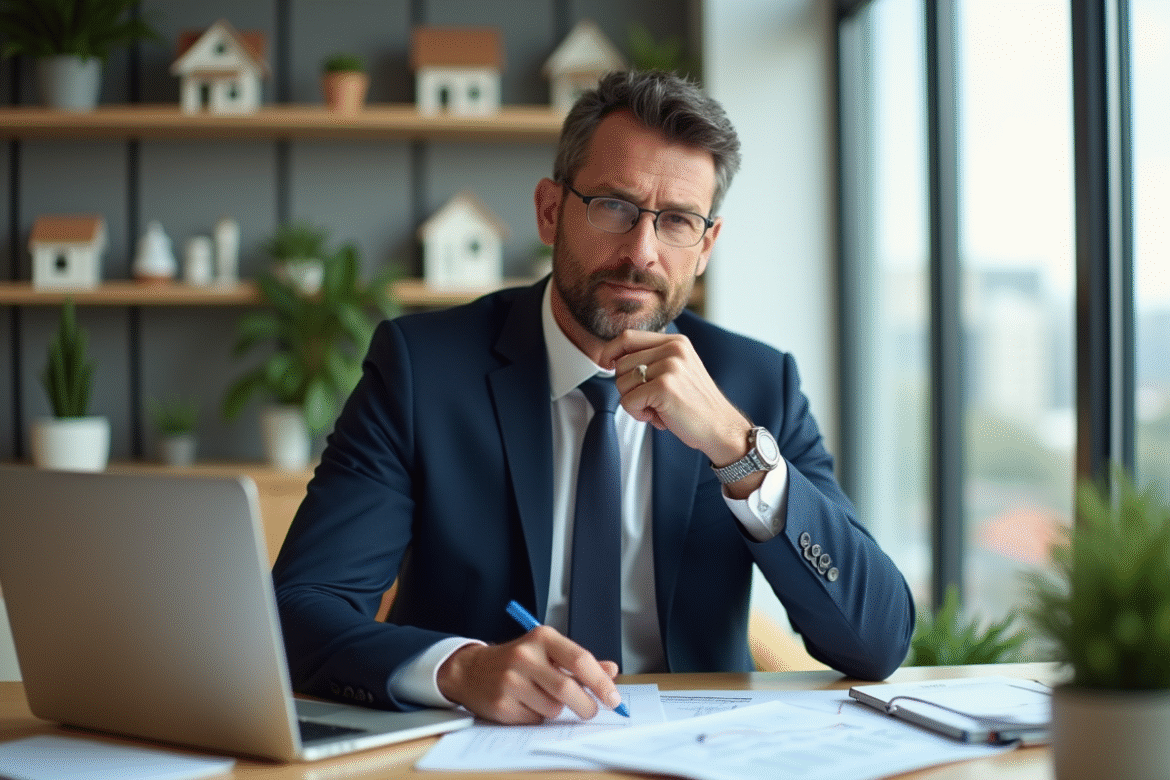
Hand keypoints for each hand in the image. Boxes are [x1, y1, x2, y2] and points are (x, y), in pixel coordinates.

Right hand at [435, 626, 620, 723]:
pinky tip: (526, 704)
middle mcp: (525, 656)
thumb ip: (579, 661)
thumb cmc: (517, 660)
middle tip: (590, 711)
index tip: (614, 698)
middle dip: (586, 705)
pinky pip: (535, 720)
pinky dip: (538, 717)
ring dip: (557, 710)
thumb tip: (611, 671)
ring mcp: (511, 680)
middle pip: (568, 688)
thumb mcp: (548, 651)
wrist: (471, 670)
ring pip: (553, 708)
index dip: (601, 682)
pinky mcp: (501, 703)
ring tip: (544, 698)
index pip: (580, 659)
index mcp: (542, 637)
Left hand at [599, 330, 752, 466]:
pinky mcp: (664, 388)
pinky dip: (638, 414)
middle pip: (621, 363)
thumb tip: (612, 358)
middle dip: (628, 386)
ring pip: (621, 383)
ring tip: (657, 408)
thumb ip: (652, 359)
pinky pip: (628, 401)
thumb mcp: (678, 370)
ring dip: (634, 402)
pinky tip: (659, 417)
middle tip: (650, 400)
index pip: (627, 337)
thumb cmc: (696, 404)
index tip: (606, 364)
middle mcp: (673, 349)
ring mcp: (670, 367)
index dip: (610, 352)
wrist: (721, 427)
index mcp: (676, 342)